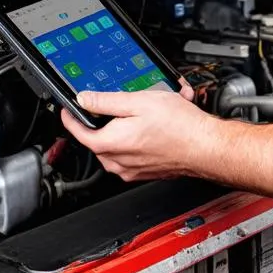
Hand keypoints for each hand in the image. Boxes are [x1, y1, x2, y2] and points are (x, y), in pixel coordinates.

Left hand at [60, 82, 217, 181]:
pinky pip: (130, 155)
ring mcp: (132, 169)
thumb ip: (107, 101)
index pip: (78, 132)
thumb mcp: (140, 101)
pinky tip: (155, 125)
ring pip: (115, 147)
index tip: (68, 109)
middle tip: (112, 105)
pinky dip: (136, 139)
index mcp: (111, 143)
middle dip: (102, 122)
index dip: (71, 117)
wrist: (204, 147)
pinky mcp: (145, 172)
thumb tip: (85, 99)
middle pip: (97, 139)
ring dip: (121, 130)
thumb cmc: (178, 127)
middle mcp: (118, 162)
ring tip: (143, 111)